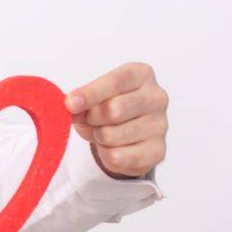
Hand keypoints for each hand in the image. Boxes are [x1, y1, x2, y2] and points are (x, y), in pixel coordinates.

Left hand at [63, 62, 168, 179]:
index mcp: (141, 75)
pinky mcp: (157, 151)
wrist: (125, 136)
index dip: (91, 93)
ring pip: (111, 135)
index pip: (116, 82)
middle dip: (92, 118)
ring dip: (98, 137)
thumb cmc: (108, 109)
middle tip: (91, 120)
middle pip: (114, 110)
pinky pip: (117, 156)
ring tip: (103, 133)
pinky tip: (112, 147)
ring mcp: (160, 125)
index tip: (70, 104)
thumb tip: (72, 106)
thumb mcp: (93, 98)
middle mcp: (156, 97)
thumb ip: (82, 99)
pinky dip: (105, 155)